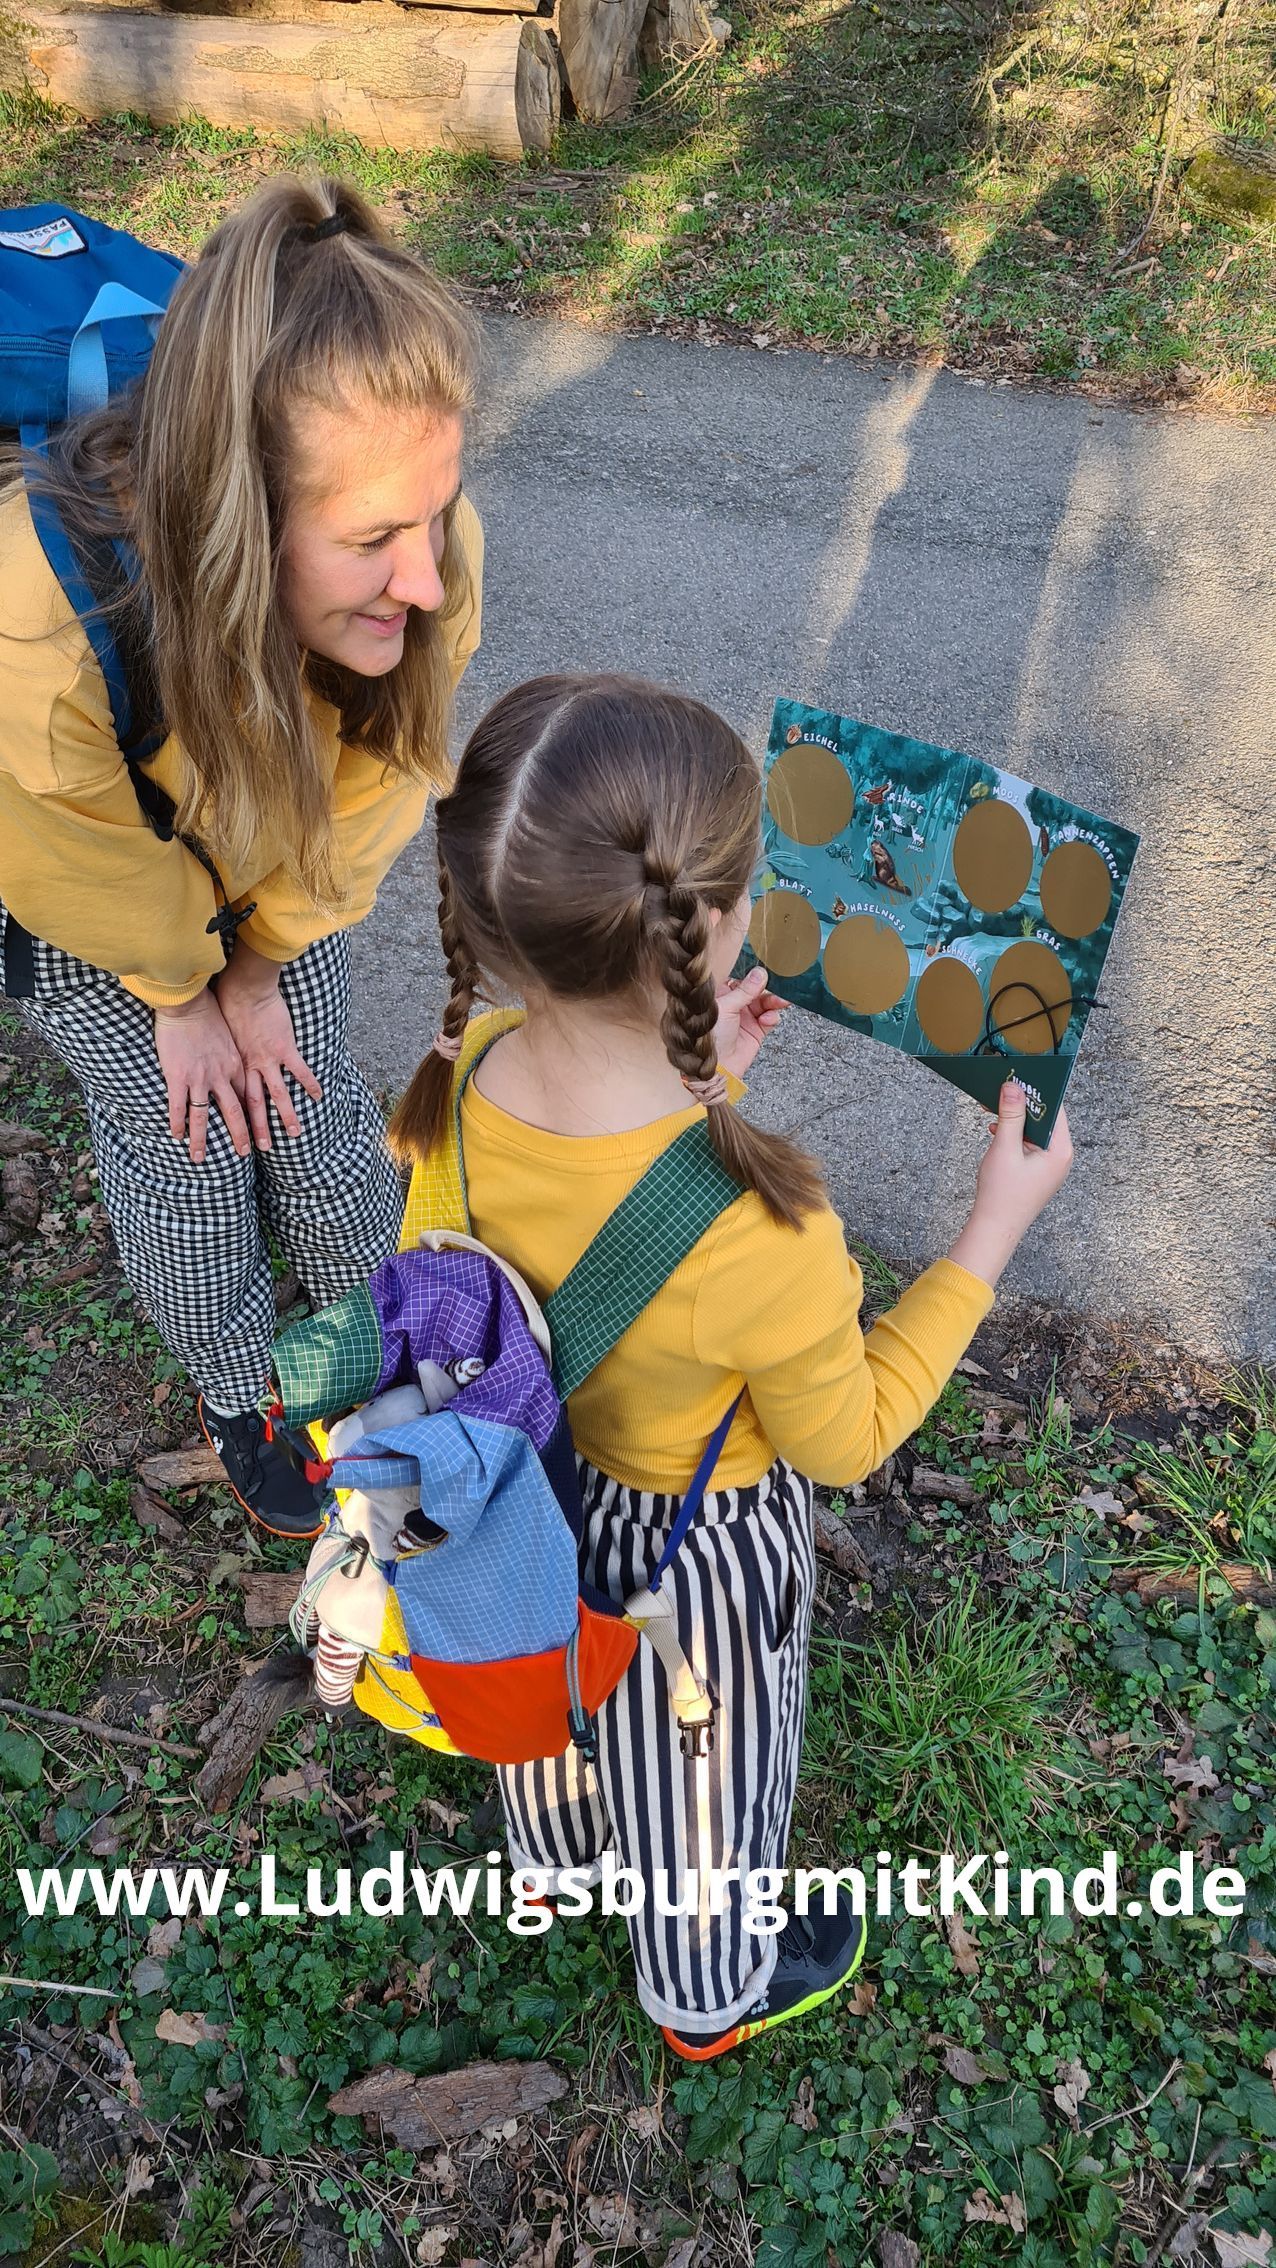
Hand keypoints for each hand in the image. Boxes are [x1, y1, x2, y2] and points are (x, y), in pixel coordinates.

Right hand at [153, 988, 251, 1164]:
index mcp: (236, 1065)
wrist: (189, 1002)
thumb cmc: (209, 1012)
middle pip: (234, 1112)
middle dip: (240, 1135)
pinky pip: (178, 1107)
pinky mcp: (178, 1076)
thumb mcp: (229, 1036)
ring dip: (202, 1140)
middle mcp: (221, 1076)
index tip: (258, 1129)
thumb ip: (231, 1053)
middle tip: (244, 1153)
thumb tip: (231, 1062)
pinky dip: (177, 1124)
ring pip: (202, 1117)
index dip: (254, 1116)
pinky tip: (175, 1137)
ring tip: (199, 1159)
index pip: (248, 1097)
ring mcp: (200, 1078)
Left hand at [215, 948, 322, 1150]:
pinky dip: (309, 1084)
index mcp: (229, 1065)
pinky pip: (299, 1071)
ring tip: (294, 1134)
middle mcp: (248, 1068)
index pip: (230, 1098)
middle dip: (255, 1129)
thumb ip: (213, 1045)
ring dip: (284, 1116)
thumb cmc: (222, 1003)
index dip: (230, 1118)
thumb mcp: (211, 1030)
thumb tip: (203, 1050)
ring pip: (276, 1095)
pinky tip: (318, 1097)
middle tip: (259, 1150)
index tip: (232, 1133)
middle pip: (251, 1105)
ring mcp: (267, 1060)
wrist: (241, 988)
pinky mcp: (284, 1048)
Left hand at [714, 964, 786, 1078]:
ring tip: (779, 1002)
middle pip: (755, 990)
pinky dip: (772, 1017)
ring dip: (773, 1001)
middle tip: (777, 987)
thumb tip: (760, 972)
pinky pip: (770, 1018)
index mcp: (720, 995)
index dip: (752, 974)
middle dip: (766, 989)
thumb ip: (745, 990)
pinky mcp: (756, 1031)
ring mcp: (745, 1018)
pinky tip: (768, 1019)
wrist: (716, 1069)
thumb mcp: (726, 1008)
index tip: (765, 968)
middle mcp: (733, 1005)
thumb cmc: (710, 1038)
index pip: (739, 978)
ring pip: (765, 1003)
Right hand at [947, 1081, 1073, 1288]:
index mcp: (1060, 1150)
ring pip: (1035, 1131)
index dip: (1038, 1092)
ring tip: (995, 1111)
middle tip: (1002, 1091)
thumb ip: (1011, 1116)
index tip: (1020, 1078)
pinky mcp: (1038, 1172)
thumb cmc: (1002, 1195)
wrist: (995, 1229)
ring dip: (1016, 1121)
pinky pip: (1030, 1144)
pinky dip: (1015, 1136)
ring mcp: (1050, 1166)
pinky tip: (997, 1132)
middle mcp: (1060, 1157)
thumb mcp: (1005, 1148)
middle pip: (1045, 1119)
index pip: (1055, 1109)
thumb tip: (1013, 1088)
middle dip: (1023, 1105)